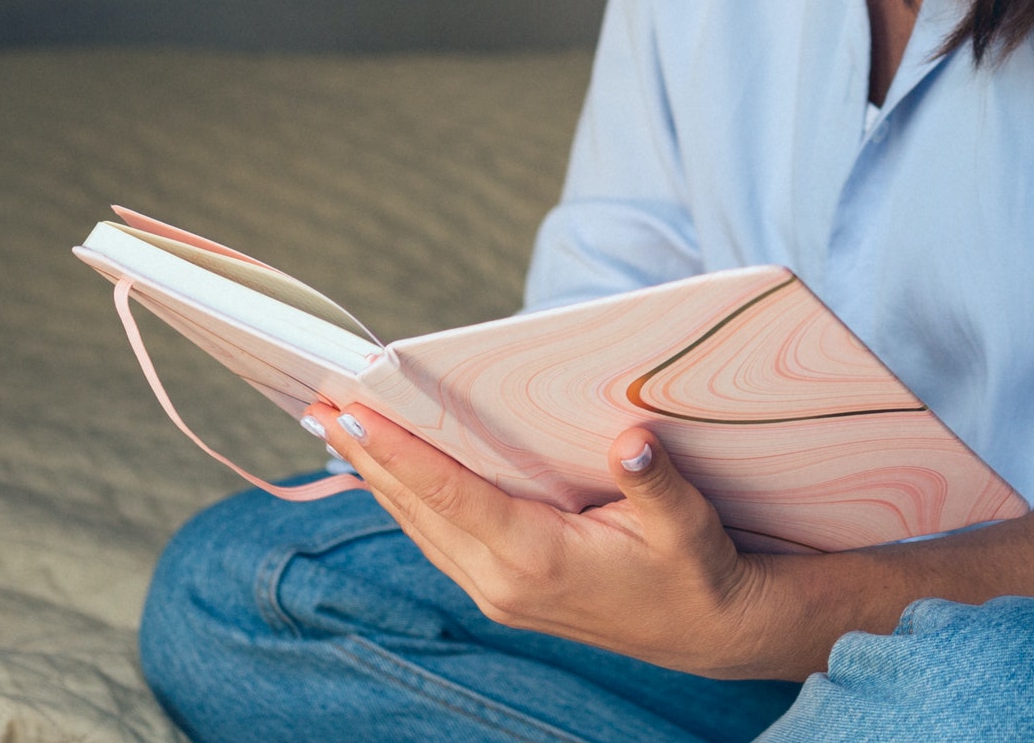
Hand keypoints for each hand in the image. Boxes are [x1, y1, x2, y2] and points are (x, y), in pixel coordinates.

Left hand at [310, 401, 778, 676]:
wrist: (714, 633)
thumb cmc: (701, 572)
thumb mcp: (688, 524)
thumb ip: (656, 481)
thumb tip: (633, 440)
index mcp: (538, 559)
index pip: (450, 495)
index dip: (398, 452)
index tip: (351, 411)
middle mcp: (504, 582)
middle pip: (417, 509)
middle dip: (367, 455)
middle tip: (319, 400)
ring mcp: (499, 592)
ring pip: (420, 526)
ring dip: (379, 476)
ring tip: (337, 425)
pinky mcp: (503, 591)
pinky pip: (438, 538)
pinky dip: (408, 499)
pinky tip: (390, 470)